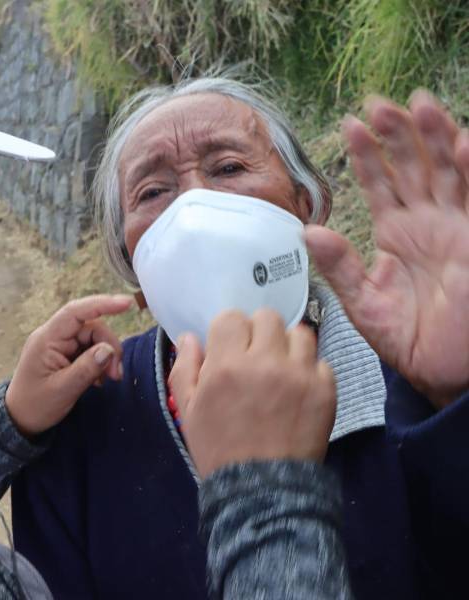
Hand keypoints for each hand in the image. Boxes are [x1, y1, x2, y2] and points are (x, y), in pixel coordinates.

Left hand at [5, 294, 131, 435]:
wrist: (19, 420)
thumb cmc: (35, 406)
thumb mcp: (63, 390)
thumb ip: (87, 368)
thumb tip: (108, 350)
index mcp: (47, 339)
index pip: (76, 312)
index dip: (102, 304)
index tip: (126, 304)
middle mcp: (54, 336)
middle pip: (91, 327)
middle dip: (109, 347)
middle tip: (116, 374)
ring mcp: (60, 345)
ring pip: (94, 339)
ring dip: (107, 357)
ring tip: (110, 379)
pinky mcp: (66, 354)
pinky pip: (90, 349)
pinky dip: (100, 362)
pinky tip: (100, 380)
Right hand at [169, 309, 335, 478]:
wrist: (261, 490)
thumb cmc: (218, 448)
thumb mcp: (189, 410)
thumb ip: (185, 368)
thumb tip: (189, 336)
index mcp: (227, 365)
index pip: (231, 317)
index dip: (228, 330)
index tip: (229, 347)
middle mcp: (265, 362)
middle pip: (268, 317)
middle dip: (258, 332)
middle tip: (256, 355)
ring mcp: (300, 375)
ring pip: (300, 333)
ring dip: (288, 346)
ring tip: (281, 367)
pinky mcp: (325, 390)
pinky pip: (321, 361)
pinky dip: (310, 370)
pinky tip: (299, 389)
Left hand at [305, 91, 468, 408]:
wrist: (444, 369)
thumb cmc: (407, 338)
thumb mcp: (364, 302)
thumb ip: (340, 266)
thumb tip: (309, 230)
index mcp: (396, 234)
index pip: (380, 184)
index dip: (366, 155)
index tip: (349, 125)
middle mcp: (426, 224)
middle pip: (413, 168)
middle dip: (398, 135)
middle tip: (380, 104)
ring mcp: (456, 228)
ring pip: (448, 172)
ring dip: (435, 138)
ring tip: (418, 106)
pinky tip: (464, 142)